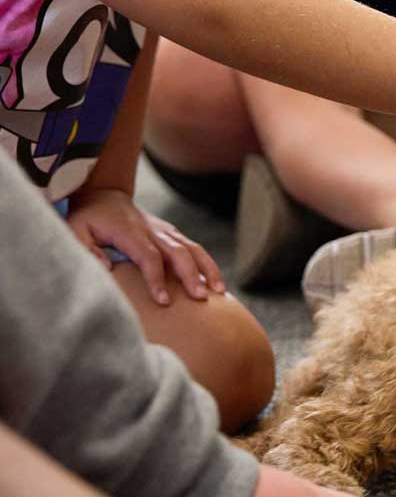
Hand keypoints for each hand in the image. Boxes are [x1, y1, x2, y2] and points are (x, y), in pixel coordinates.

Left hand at [66, 187, 223, 304]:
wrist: (106, 196)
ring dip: (208, 269)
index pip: (148, 256)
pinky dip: (207, 264)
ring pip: (193, 248)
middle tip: (200, 298)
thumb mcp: (75, 230)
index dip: (157, 278)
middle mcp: (153, 230)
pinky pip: (194, 248)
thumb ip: (86, 249)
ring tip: (220, 291)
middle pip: (178, 252)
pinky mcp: (172, 234)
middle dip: (191, 275)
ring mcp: (166, 230)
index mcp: (130, 232)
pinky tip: (216, 283)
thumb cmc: (89, 218)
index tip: (164, 301)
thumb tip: (107, 268)